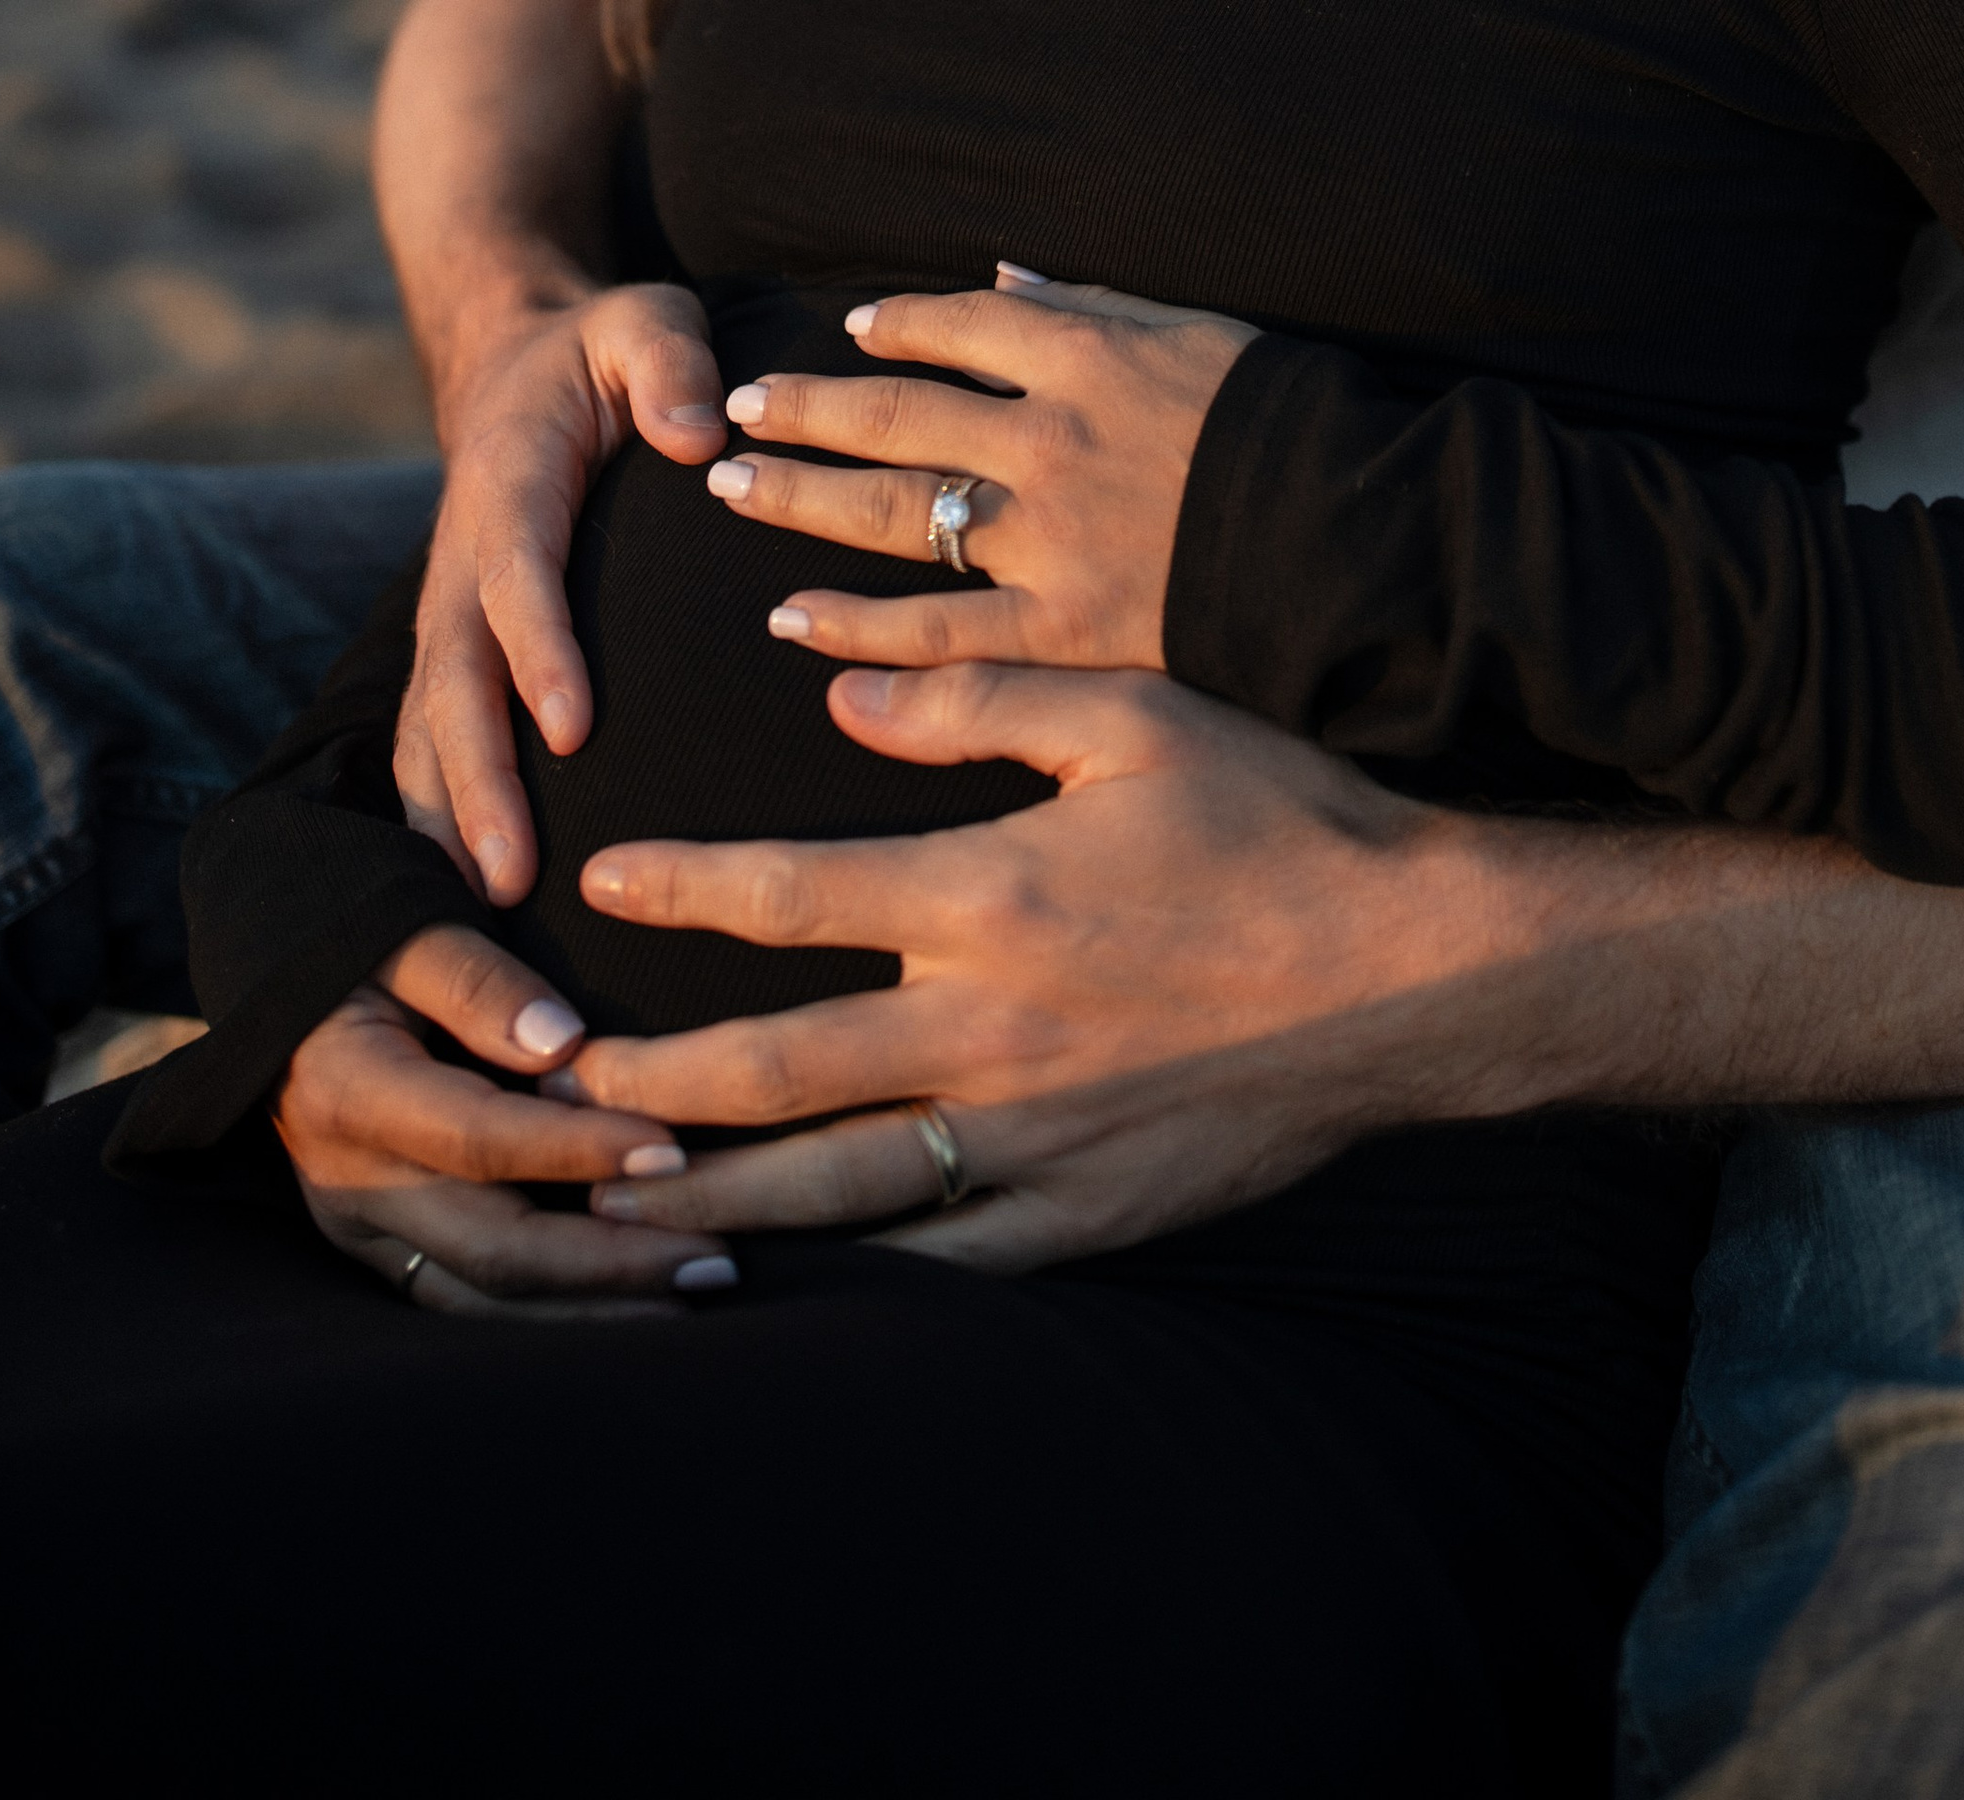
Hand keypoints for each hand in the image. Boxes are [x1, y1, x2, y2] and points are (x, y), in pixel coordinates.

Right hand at [275, 922, 733, 1315]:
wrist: (281, 980)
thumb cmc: (359, 925)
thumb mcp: (405, 919)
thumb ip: (476, 976)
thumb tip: (562, 1042)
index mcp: (349, 1089)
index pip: (481, 1137)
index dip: (579, 1150)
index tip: (675, 1150)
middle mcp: (348, 1178)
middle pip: (489, 1246)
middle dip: (609, 1263)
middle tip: (719, 1260)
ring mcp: (358, 1224)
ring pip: (479, 1295)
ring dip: (589, 1305)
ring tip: (695, 1293)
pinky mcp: (379, 1243)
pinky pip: (465, 1294)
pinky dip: (547, 1309)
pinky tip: (629, 1303)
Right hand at [394, 279, 726, 902]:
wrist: (517, 362)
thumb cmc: (606, 351)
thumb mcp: (648, 319)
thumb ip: (671, 365)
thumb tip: (700, 438)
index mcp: (510, 481)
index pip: (518, 576)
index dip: (536, 653)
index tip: (567, 731)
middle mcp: (464, 556)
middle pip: (456, 678)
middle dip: (476, 780)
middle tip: (505, 878)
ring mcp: (451, 607)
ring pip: (430, 722)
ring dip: (447, 815)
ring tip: (475, 916)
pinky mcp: (458, 643)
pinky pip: (434, 733)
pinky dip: (438, 808)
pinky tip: (457, 895)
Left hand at [562, 662, 1523, 1269]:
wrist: (1413, 968)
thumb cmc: (1276, 822)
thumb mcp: (1132, 714)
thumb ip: (977, 696)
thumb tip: (839, 686)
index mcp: (990, 896)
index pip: (786, 896)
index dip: (678, 890)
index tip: (596, 878)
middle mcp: (989, 1028)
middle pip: (772, 1071)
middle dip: (646, 1087)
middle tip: (550, 1095)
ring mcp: (1035, 1137)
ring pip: (836, 1186)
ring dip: (716, 1199)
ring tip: (617, 1207)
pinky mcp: (1090, 1209)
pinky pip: (945, 1260)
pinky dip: (855, 1271)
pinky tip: (792, 1276)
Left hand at [717, 268, 1255, 681]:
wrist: (1354, 535)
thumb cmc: (1285, 423)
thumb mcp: (1196, 332)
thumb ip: (1090, 306)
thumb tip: (1001, 274)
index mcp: (1083, 357)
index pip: (959, 325)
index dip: (897, 326)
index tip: (849, 331)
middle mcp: (1046, 439)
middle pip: (896, 417)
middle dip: (808, 410)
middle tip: (738, 407)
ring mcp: (1046, 537)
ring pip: (895, 513)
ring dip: (801, 498)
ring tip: (730, 486)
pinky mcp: (1062, 627)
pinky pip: (938, 629)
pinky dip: (857, 625)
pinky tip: (790, 617)